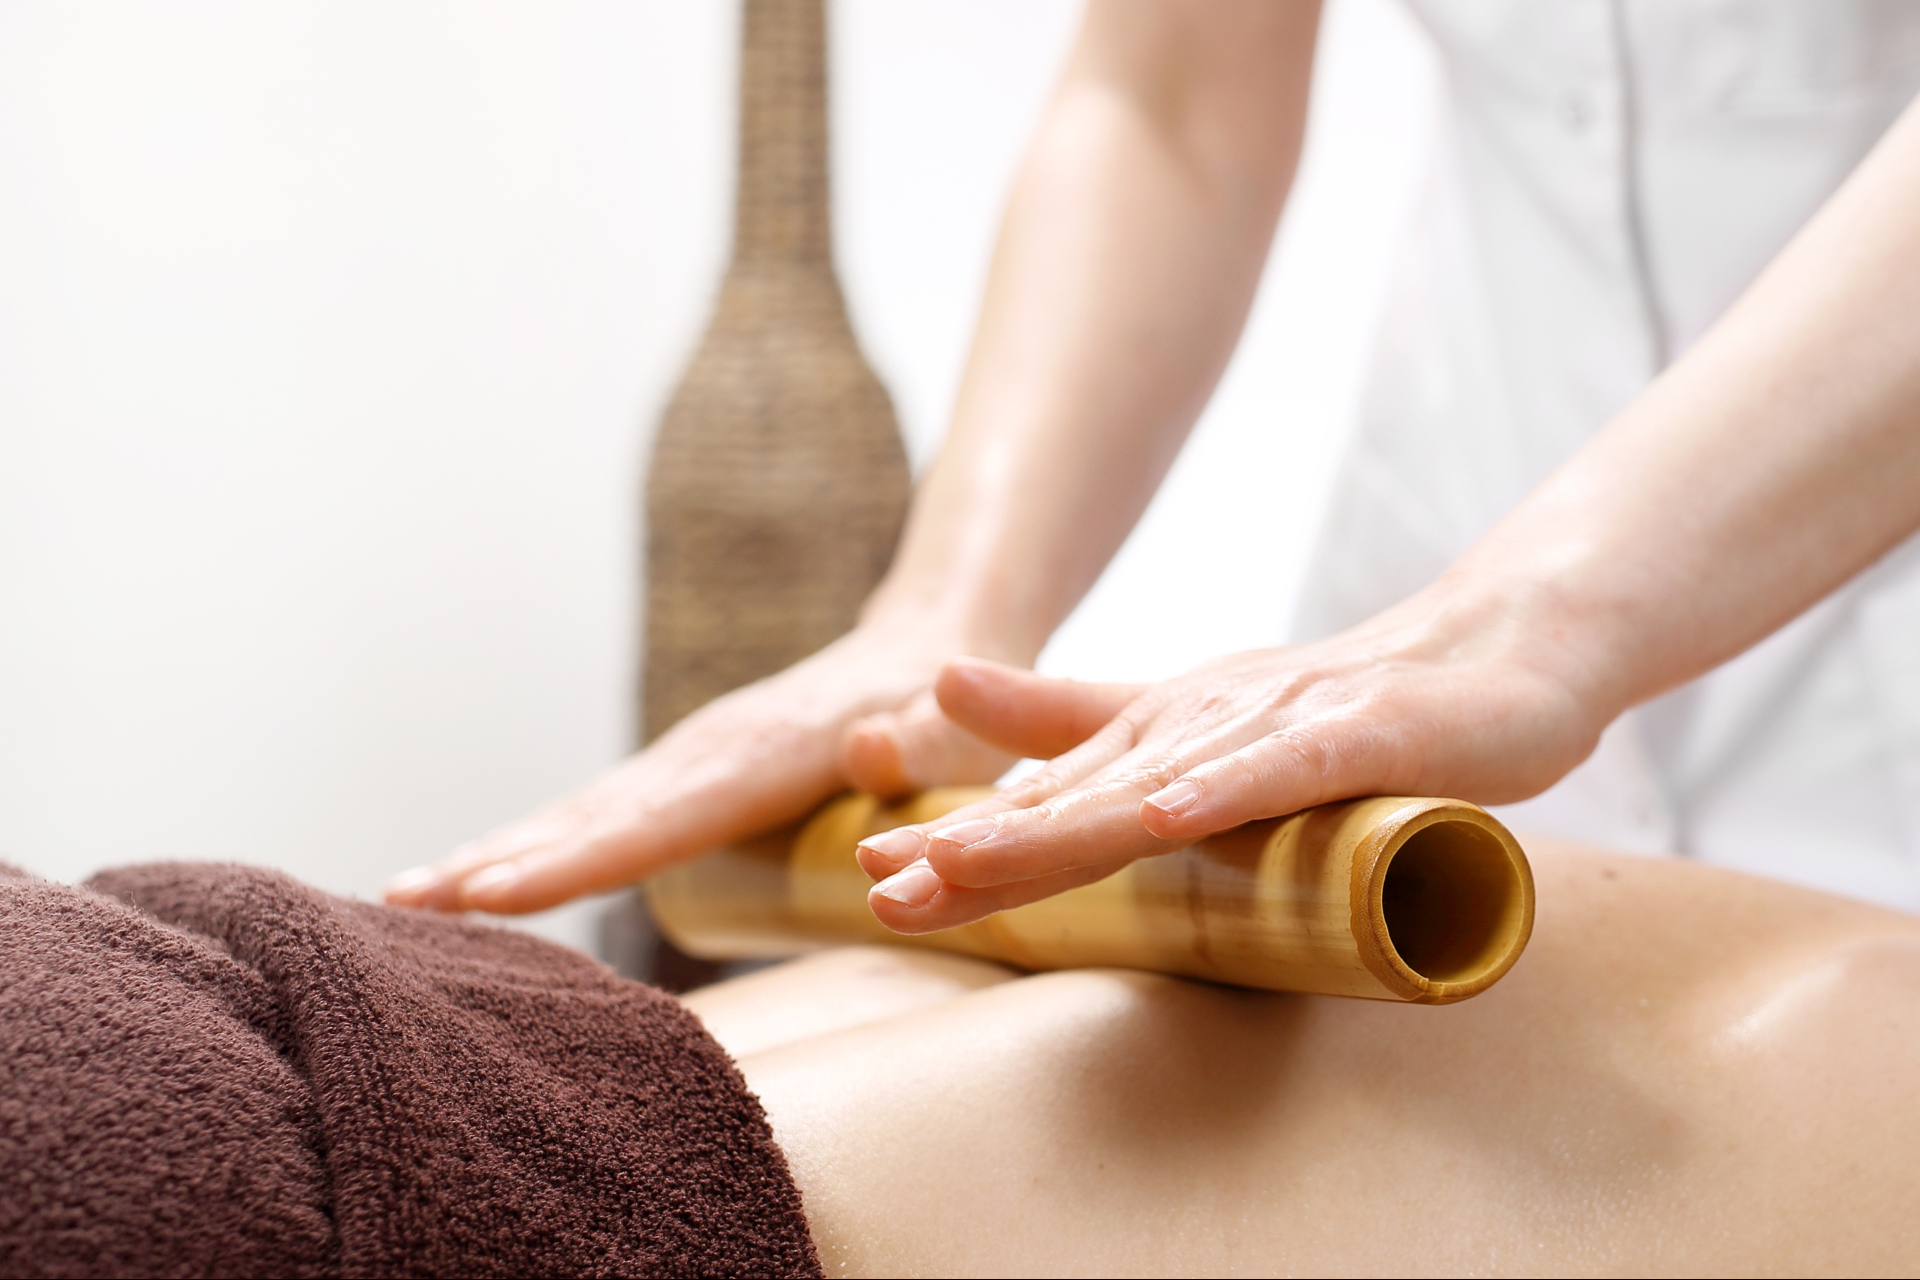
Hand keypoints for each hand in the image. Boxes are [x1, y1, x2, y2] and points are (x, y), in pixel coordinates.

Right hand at [383, 619, 1015, 913]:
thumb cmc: (950, 711)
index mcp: (761, 753)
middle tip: (403, 907)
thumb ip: (923, 742)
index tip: (489, 891)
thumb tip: (870, 747)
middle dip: (497, 859)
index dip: (574, 859)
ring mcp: (690, 757)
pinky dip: (533, 844)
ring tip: (405, 899)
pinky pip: (600, 813)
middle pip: (590, 814)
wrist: (928, 646)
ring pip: (580, 810)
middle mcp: (708, 750)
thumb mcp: (956, 727)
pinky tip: (479, 880)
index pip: (656, 819)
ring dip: (494, 851)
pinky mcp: (689, 770)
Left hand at [856, 585, 1609, 932]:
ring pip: (1152, 783)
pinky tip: (1164, 811)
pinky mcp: (1359, 732)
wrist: (1494, 652)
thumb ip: (1074, 714)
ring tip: (968, 860)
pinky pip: (1281, 766)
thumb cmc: (1341, 704)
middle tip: (881, 885)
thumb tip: (947, 687)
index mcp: (1158, 733)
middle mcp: (1198, 723)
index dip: (962, 841)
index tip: (868, 874)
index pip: (1046, 803)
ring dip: (1060, 824)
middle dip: (977, 847)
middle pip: (1074, 799)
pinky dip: (1221, 787)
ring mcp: (1275, 724)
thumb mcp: (1194, 717)